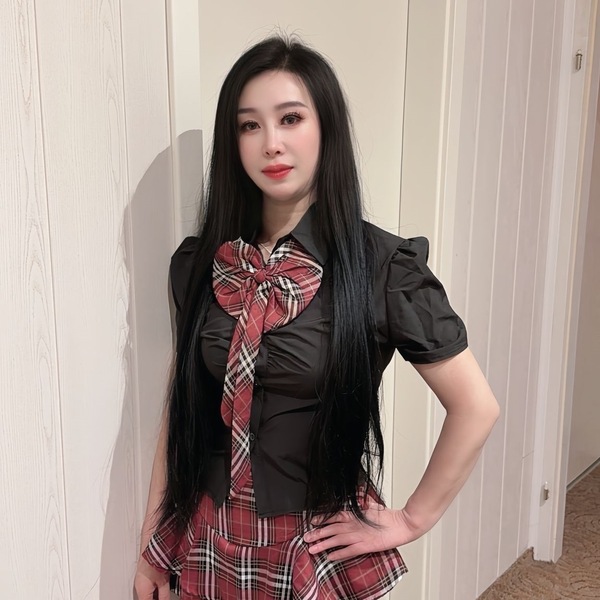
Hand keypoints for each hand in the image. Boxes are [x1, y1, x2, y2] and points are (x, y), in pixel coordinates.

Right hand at [134, 556, 169, 599]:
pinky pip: (147, 588)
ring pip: (147, 595)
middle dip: (155, 599)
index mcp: (142, 591)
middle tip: (164, 596)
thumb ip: (164, 595)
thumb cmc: (156, 559)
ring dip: (154, 596)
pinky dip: (153, 590)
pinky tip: (161, 587)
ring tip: (163, 590)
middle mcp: (138, 587)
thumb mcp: (163, 581)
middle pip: (147, 599)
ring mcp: (139, 581)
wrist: (152, 545)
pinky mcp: (142, 576)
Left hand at [302, 498, 424, 560]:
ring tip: (312, 549)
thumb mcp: (372, 504)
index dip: (322, 519)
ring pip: (336, 540)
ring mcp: (358, 535)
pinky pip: (348, 551)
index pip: (334, 515)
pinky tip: (329, 558)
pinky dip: (338, 554)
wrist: (400, 524)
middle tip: (306, 537)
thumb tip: (357, 496)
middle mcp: (353, 524)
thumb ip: (362, 500)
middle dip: (317, 533)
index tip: (312, 521)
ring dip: (323, 545)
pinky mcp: (364, 546)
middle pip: (331, 529)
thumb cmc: (387, 515)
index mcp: (354, 513)